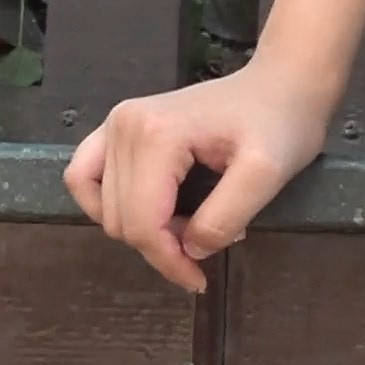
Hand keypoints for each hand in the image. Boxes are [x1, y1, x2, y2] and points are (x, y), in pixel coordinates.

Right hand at [63, 55, 336, 295]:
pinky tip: (146, 215)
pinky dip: (109, 207)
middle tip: (211, 238)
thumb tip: (189, 249)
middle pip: (120, 219)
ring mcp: (114, 123)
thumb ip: (225, 217)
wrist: (278, 85)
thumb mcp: (267, 174)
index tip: (200, 280)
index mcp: (156, 135)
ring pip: (104, 207)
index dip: (169, 262)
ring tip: (187, 225)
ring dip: (141, 229)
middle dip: (161, 245)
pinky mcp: (115, 128)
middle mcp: (123, 126)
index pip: (142, 223)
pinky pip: (85, 178)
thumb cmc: (279, 125)